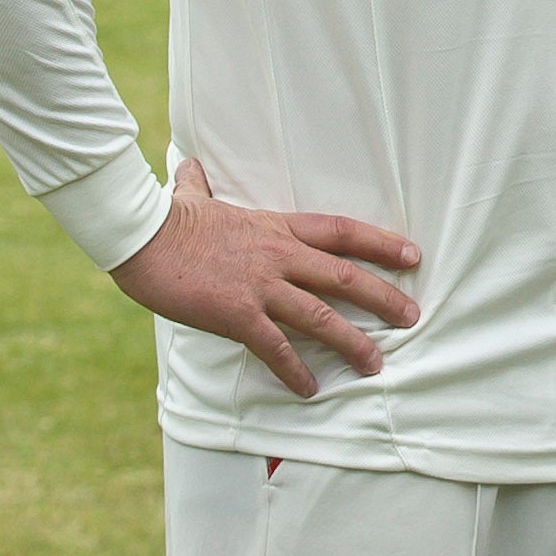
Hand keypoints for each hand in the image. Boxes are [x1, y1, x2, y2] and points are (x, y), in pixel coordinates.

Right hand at [109, 158, 419, 397]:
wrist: (142, 238)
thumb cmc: (168, 218)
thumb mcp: (195, 197)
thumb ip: (200, 185)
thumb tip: (189, 166)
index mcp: (278, 226)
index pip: (343, 231)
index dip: (382, 243)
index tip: (412, 255)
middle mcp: (280, 255)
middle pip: (345, 277)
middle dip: (384, 298)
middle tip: (413, 316)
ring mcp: (261, 286)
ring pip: (321, 317)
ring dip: (352, 342)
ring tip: (376, 364)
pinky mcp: (237, 315)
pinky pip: (275, 348)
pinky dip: (295, 371)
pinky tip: (310, 389)